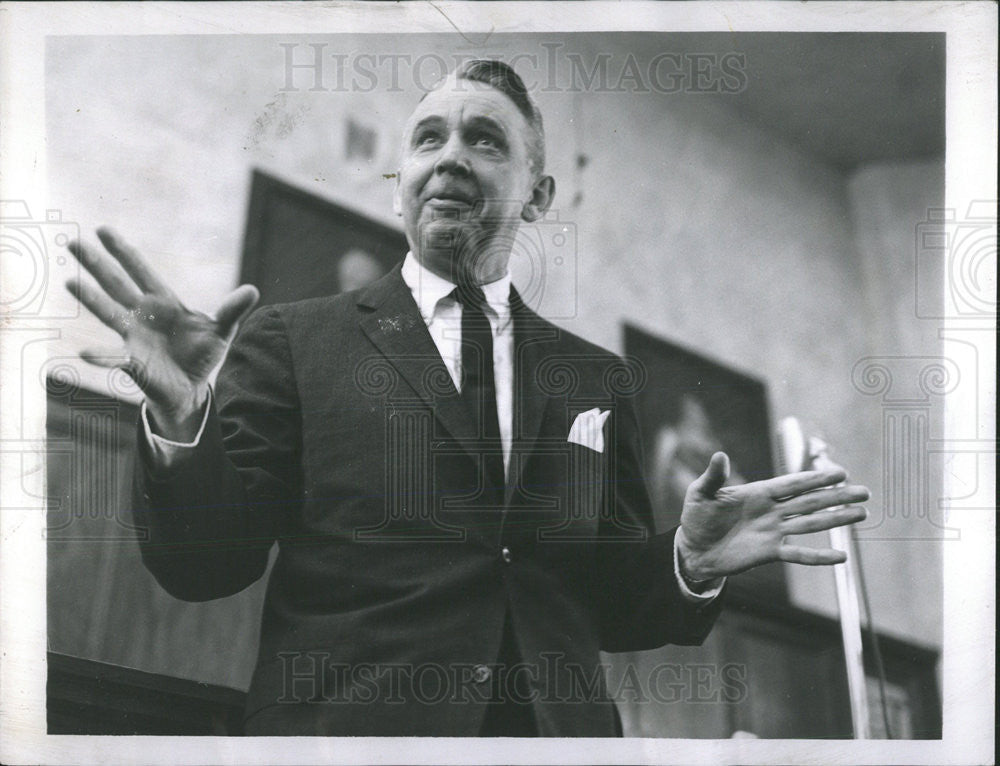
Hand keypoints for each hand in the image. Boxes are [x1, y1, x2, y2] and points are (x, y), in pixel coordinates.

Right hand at [65, 227, 258, 438]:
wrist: (192, 388)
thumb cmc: (201, 353)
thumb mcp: (222, 330)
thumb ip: (232, 310)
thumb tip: (253, 290)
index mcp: (163, 302)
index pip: (141, 271)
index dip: (124, 252)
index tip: (103, 230)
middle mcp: (142, 316)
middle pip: (116, 285)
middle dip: (96, 264)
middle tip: (73, 242)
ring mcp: (134, 338)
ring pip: (109, 314)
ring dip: (91, 300)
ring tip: (71, 283)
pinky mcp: (134, 363)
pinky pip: (114, 359)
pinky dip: (100, 357)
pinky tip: (84, 352)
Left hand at [676, 452, 868, 580]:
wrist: (693, 548)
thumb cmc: (696, 517)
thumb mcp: (700, 493)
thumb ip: (713, 476)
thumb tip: (719, 456)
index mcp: (758, 493)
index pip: (792, 483)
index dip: (815, 478)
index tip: (840, 473)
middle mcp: (771, 511)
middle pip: (810, 501)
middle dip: (837, 496)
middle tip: (864, 491)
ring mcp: (773, 531)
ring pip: (811, 524)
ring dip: (836, 520)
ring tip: (862, 514)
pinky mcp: (770, 552)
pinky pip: (799, 553)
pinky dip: (819, 556)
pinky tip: (841, 556)